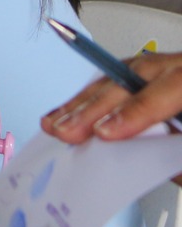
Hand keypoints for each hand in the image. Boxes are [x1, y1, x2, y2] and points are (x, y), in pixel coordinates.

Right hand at [44, 53, 181, 142]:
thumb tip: (155, 163)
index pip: (169, 89)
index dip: (135, 113)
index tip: (107, 134)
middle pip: (136, 79)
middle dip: (96, 107)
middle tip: (68, 130)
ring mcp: (173, 64)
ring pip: (123, 74)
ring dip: (85, 101)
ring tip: (57, 121)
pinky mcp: (163, 70)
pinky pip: (122, 77)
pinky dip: (95, 95)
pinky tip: (73, 107)